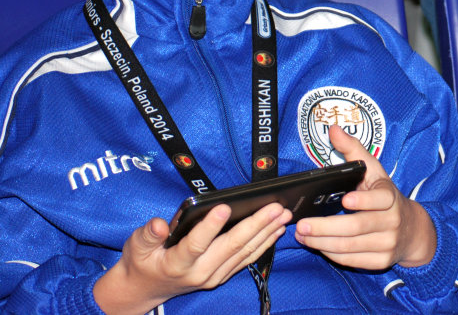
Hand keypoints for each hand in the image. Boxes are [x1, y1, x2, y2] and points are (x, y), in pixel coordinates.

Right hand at [93, 202, 290, 314]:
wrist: (145, 289)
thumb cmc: (142, 261)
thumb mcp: (136, 245)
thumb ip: (148, 234)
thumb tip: (159, 224)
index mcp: (177, 263)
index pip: (196, 244)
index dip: (210, 226)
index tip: (224, 207)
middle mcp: (200, 272)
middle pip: (231, 246)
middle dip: (256, 225)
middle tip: (274, 207)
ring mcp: (214, 276)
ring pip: (244, 253)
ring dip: (266, 233)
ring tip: (282, 215)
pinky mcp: (222, 276)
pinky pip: (247, 259)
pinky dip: (264, 244)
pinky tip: (276, 230)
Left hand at [294, 125, 436, 269]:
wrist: (411, 229)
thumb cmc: (385, 195)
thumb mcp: (374, 171)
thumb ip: (353, 150)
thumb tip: (334, 130)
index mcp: (390, 197)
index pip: (381, 199)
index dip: (364, 201)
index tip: (346, 200)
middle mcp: (391, 221)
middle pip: (356, 227)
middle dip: (326, 228)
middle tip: (302, 225)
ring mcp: (387, 243)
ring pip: (350, 247)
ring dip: (322, 243)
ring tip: (302, 235)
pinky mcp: (380, 261)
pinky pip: (351, 260)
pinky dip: (331, 254)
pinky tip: (317, 245)